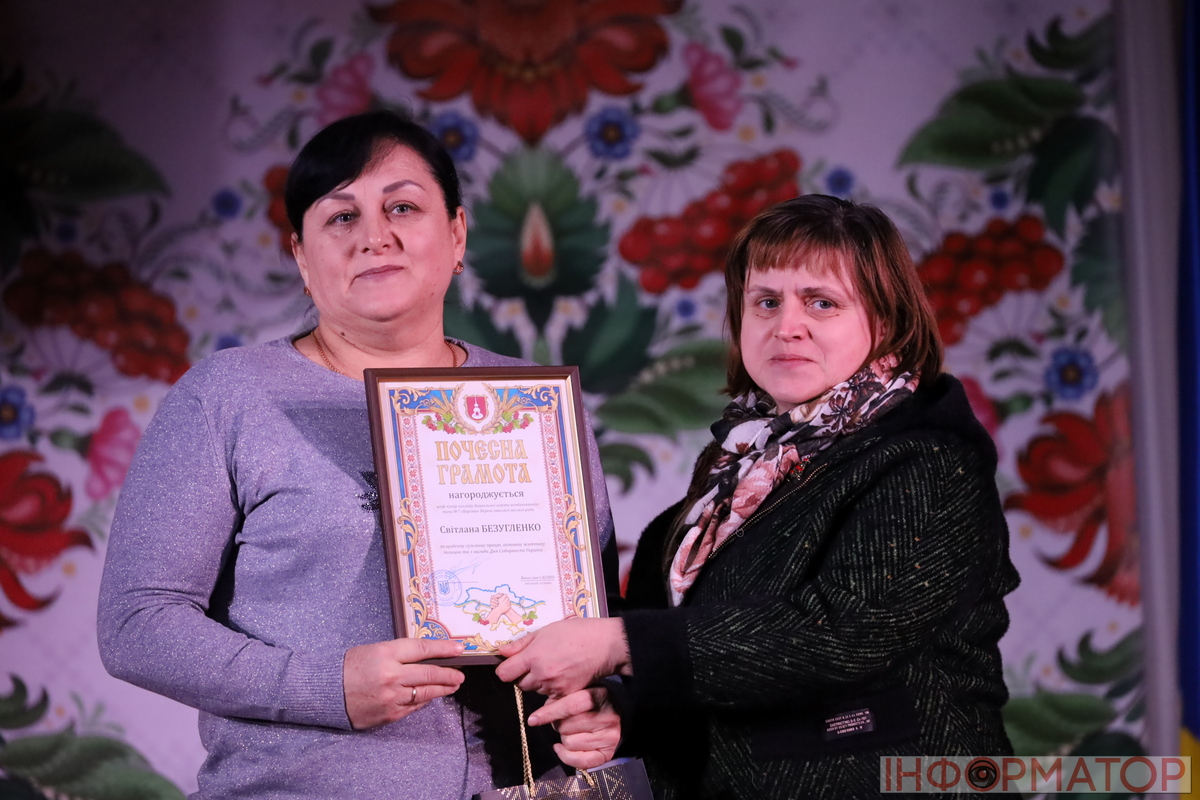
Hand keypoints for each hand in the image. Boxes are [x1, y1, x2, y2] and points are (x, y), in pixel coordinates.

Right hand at [343, 638, 465, 728]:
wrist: (326, 692)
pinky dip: (424, 700)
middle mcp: (391, 676)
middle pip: (429, 673)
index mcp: (386, 654)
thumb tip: (427, 657)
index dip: (444, 649)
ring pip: (426, 692)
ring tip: (453, 685)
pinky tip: (431, 696)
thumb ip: (399, 654)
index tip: (459, 649)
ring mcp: (392, 697)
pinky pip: (414, 707)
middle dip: (449, 674)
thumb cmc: (349, 667)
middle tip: (460, 674)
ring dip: (442, 689)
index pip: (423, 649)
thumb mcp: (374, 650)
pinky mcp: (390, 714)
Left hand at [495, 617, 629, 697]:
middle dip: (524, 675)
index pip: (504, 674)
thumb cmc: (576, 632)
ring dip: (539, 683)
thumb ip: (522, 643)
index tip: (512, 665)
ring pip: (535, 691)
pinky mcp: (566, 695)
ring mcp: (554, 687)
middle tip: (538, 663)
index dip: (506, 669)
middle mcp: (541, 675)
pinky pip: (550, 697)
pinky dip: (552, 690)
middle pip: (520, 684)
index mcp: (533, 657)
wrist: (605, 645)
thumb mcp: (546, 630)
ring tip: (553, 667)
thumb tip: (501, 652)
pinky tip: (562, 676)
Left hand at [528, 686, 619, 769]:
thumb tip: (539, 715)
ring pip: (570, 743)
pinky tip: (561, 747)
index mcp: (599, 695)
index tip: (532, 720)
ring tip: (570, 731)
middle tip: (563, 721)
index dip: (550, 712)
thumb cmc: (591, 703)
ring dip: (564, 738)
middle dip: (558, 725)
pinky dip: (566, 756)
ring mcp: (609, 736)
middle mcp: (607, 717)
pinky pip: (579, 761)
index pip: (572, 705)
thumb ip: (561, 698)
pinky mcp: (608, 753)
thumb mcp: (579, 692)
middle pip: (567, 726)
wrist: (617, 715)